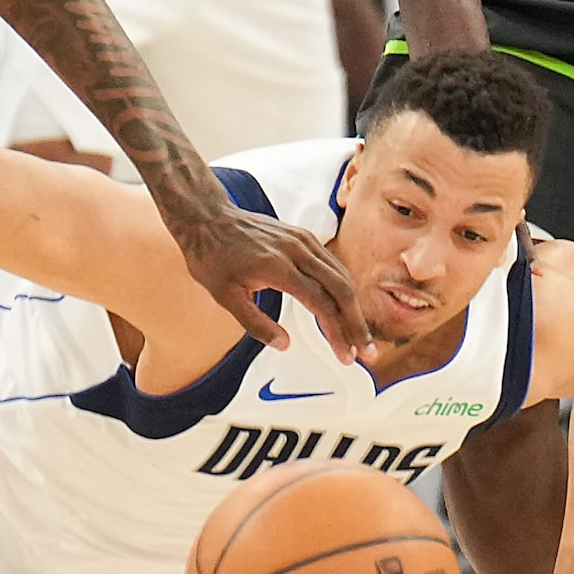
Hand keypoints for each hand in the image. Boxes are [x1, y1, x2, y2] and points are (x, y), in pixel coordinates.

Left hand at [164, 197, 362, 358]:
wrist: (206, 217)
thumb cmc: (211, 257)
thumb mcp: (224, 297)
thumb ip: (255, 323)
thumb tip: (285, 345)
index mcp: (278, 267)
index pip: (321, 304)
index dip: (338, 333)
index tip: (347, 356)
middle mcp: (296, 251)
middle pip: (341, 289)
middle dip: (357, 323)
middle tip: (366, 352)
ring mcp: (302, 240)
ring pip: (341, 275)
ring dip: (354, 307)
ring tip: (359, 335)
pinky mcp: (303, 236)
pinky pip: (332, 263)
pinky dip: (344, 287)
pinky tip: (346, 306)